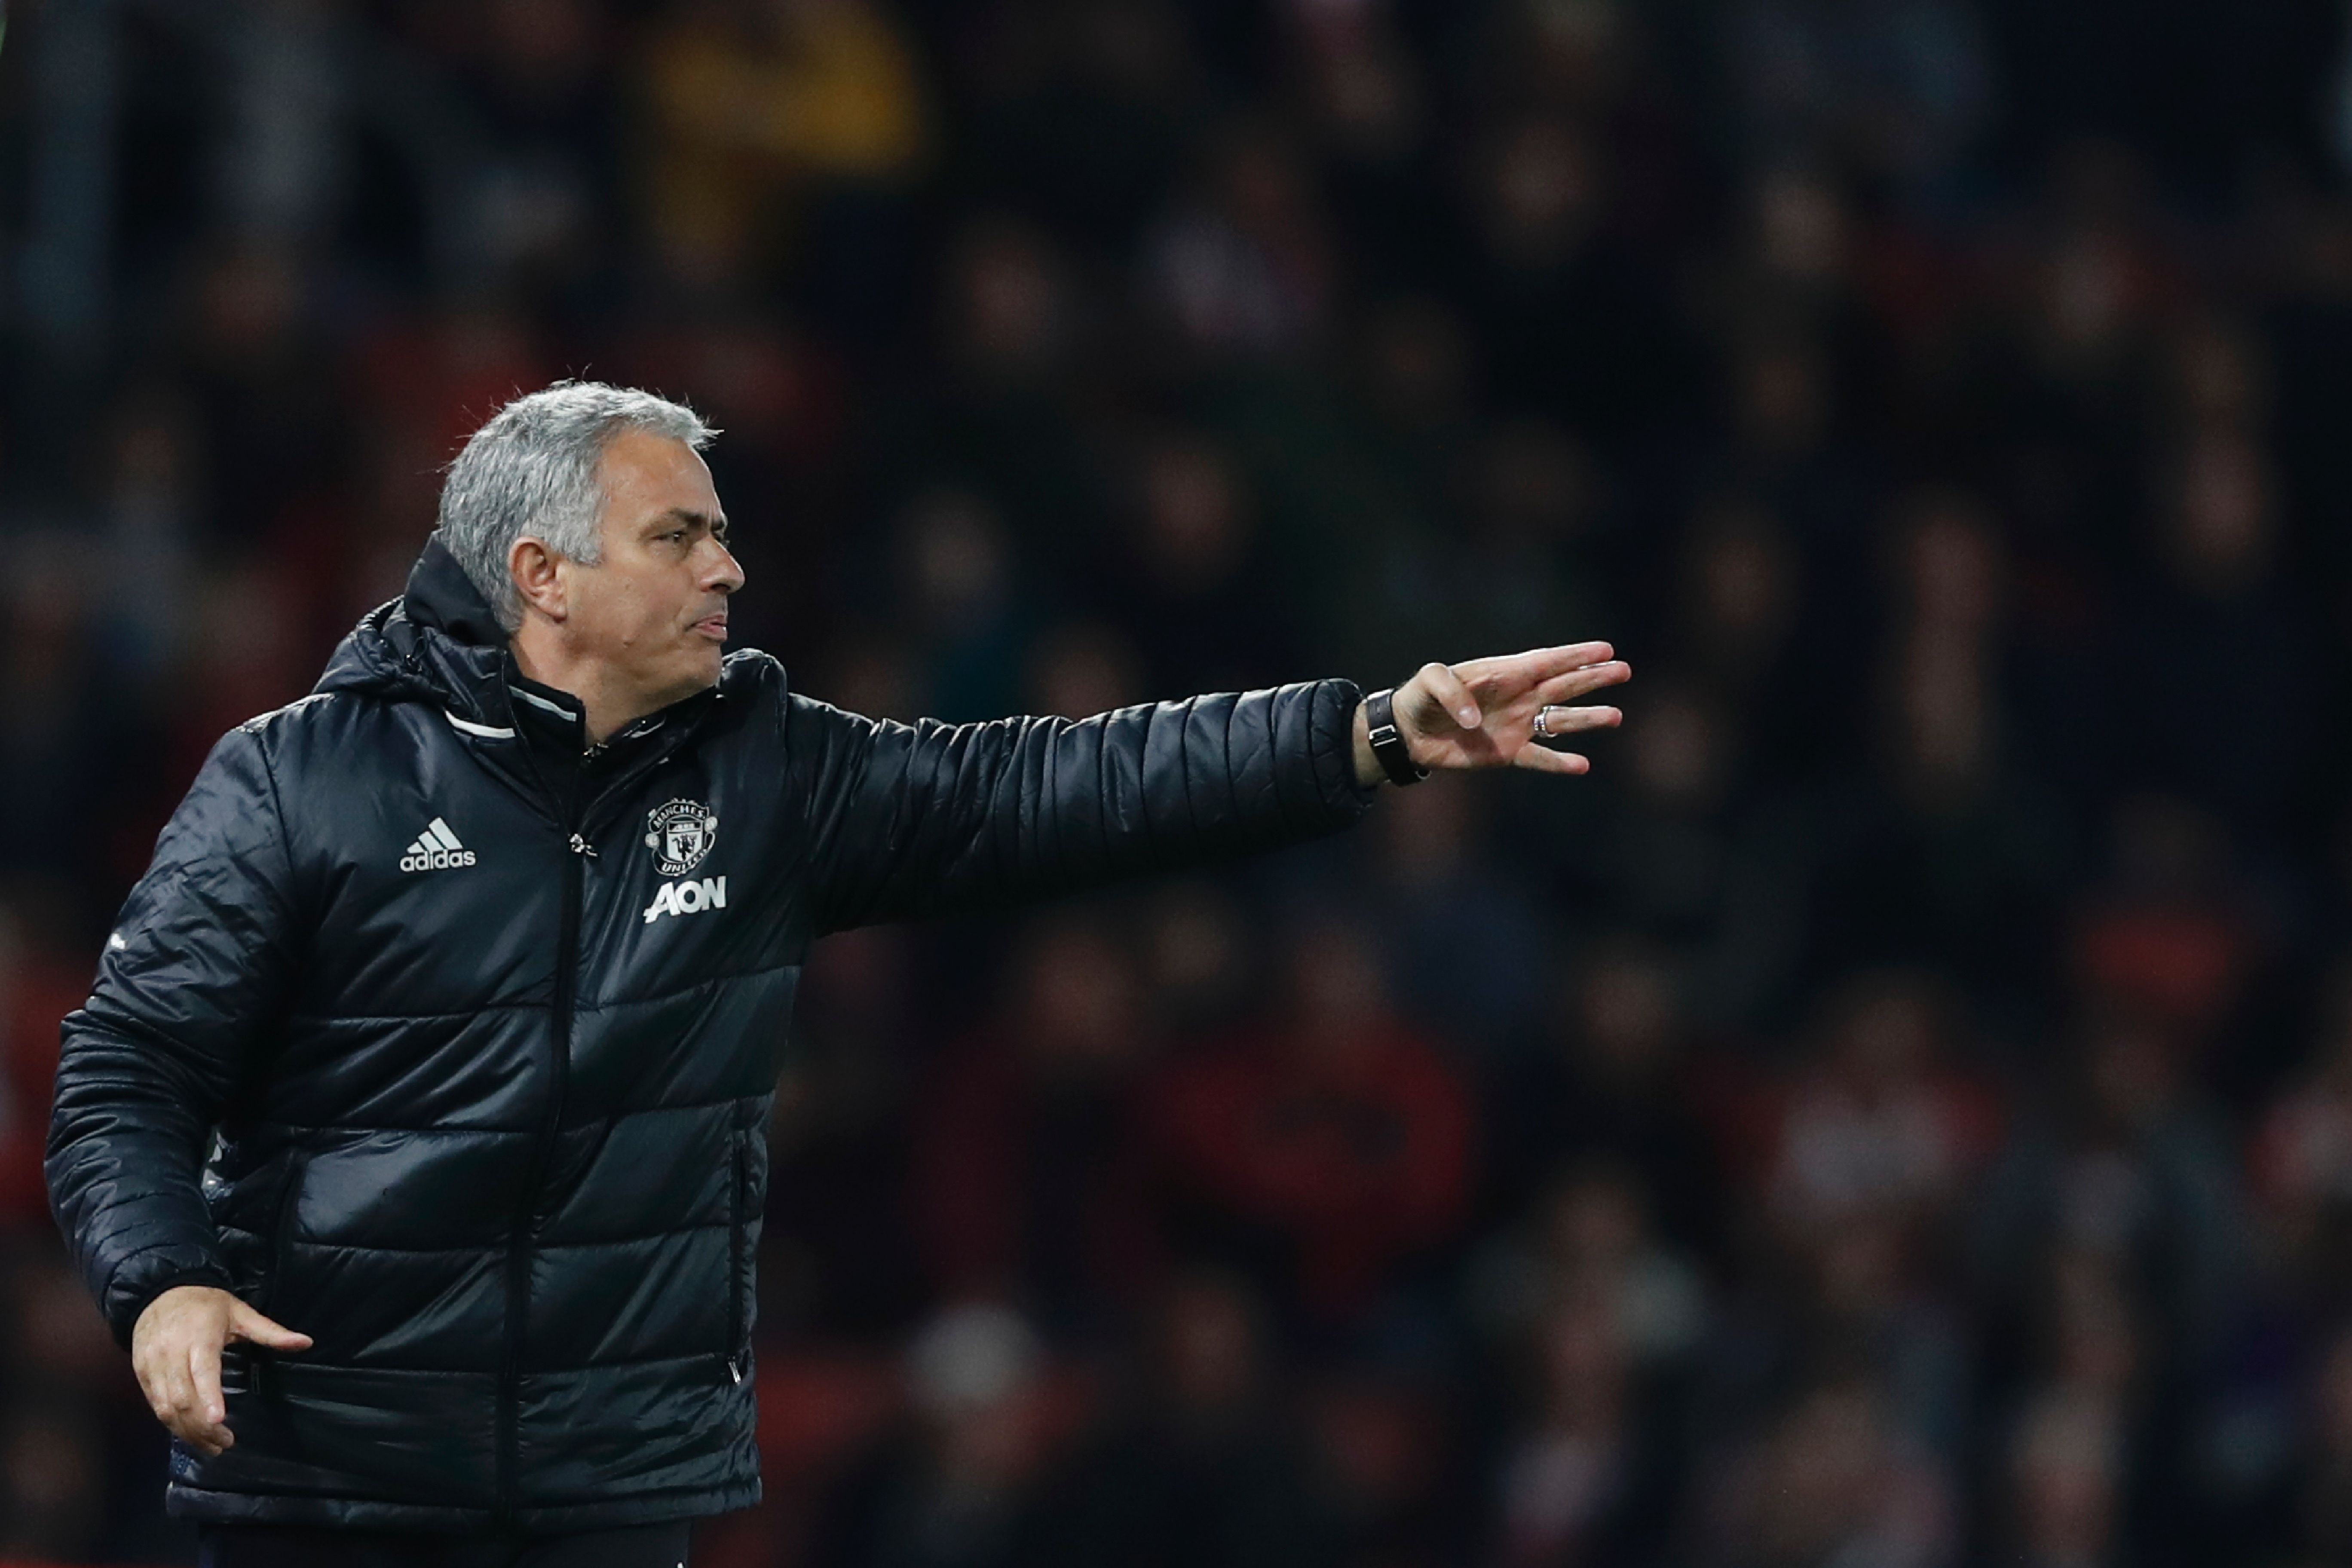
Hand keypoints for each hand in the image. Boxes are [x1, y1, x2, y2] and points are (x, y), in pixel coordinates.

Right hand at [131, 1285, 310, 1456]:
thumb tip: (306, 1342)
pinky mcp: (141, 1376)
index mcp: (199, 1337)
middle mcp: (171, 1354)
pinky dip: (172, 1424)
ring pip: (166, 1407)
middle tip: (226, 1442)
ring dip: (187, 1431)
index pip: (202, 1371)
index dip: (208, 1397)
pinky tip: (190, 1434)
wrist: (160, 1293)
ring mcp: (152, 1366)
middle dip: (202, 1426)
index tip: (218, 1419)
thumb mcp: (241, 1312)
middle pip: (182, 1397)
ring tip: (212, 1446)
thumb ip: (270, 1332)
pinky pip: (155, 1406)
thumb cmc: (206, 1305)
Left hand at [1354, 643, 1629, 784]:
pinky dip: (1560, 762)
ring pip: (1560, 721)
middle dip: (1593, 678)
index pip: (1546, 662)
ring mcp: (1516, 725)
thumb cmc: (1419, 698)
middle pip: (1563, 686)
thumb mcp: (1429, 681)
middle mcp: (1517, 697)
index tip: (1605, 650)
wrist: (1408, 733)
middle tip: (1624, 670)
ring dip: (1587, 719)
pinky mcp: (1507, 753)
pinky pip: (1540, 759)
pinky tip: (1583, 765)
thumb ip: (1451, 691)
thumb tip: (1475, 721)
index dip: (1575, 656)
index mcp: (1503, 674)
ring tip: (1615, 716)